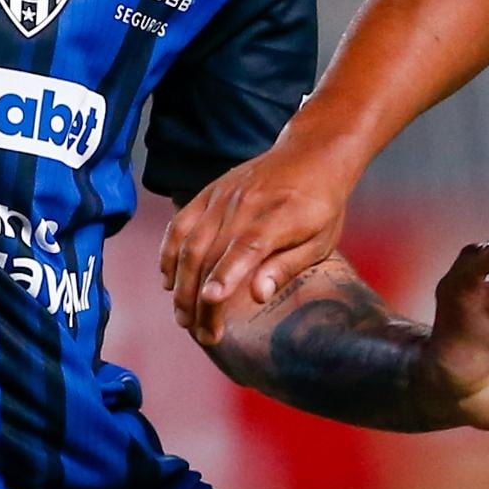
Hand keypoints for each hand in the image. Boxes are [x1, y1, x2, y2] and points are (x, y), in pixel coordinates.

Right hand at [165, 138, 361, 344]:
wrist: (311, 154)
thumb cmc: (320, 205)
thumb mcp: (319, 241)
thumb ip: (286, 267)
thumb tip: (256, 295)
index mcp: (279, 218)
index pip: (244, 249)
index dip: (225, 275)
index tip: (210, 302)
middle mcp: (245, 205)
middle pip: (211, 255)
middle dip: (200, 299)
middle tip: (202, 334)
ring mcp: (223, 197)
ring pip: (190, 243)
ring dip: (181, 284)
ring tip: (183, 317)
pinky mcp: (209, 193)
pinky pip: (181, 224)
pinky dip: (169, 252)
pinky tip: (168, 280)